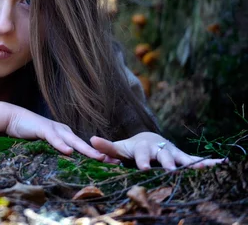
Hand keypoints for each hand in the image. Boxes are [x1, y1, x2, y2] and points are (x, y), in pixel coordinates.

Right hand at [5, 105, 107, 160]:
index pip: (83, 147)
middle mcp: (63, 131)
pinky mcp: (43, 129)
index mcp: (65, 135)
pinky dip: (61, 144)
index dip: (96, 154)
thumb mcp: (45, 145)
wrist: (13, 118)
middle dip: (98, 153)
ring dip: (86, 149)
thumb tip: (67, 164)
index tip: (111, 163)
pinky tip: (68, 151)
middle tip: (114, 161)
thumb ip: (55, 152)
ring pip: (72, 141)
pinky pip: (54, 138)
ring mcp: (54, 129)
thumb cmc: (29, 133)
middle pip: (83, 144)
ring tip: (98, 157)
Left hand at [91, 132, 225, 170]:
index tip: (144, 168)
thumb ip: (106, 147)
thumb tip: (91, 140)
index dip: (143, 160)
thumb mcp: (119, 148)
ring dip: (190, 162)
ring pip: (181, 158)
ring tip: (200, 167)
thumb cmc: (131, 148)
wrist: (147, 140)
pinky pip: (195, 159)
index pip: (142, 154)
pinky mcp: (182, 157)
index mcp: (143, 147)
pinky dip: (207, 161)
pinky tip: (220, 164)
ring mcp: (172, 153)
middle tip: (171, 171)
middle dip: (168, 164)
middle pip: (164, 156)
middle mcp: (159, 149)